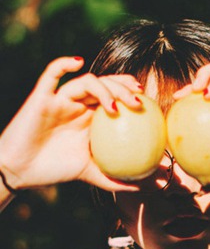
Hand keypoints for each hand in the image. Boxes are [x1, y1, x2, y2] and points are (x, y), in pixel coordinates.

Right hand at [0, 57, 143, 191]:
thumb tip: (149, 187)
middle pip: (105, 85)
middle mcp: (78, 104)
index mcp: (90, 117)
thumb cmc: (55, 170)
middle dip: (124, 89)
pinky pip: (51, 74)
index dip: (130, 91)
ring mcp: (60, 99)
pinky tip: (78, 62)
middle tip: (138, 103)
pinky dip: (64, 64)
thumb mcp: (91, 174)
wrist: (21, 171)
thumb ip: (116, 179)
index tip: (146, 100)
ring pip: (86, 81)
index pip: (115, 96)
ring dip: (104, 88)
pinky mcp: (42, 97)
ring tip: (115, 106)